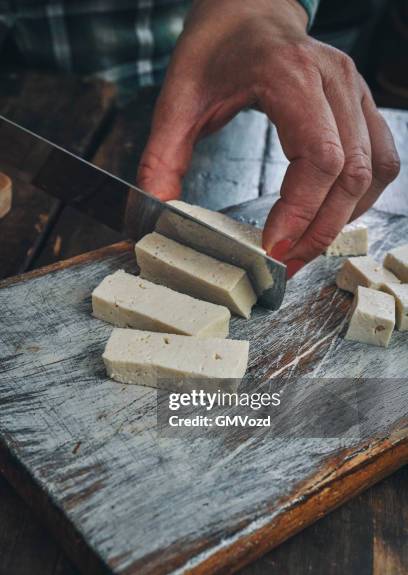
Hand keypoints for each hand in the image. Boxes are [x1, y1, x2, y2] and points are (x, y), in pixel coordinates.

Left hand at [137, 0, 399, 276]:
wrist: (247, 11)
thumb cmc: (215, 48)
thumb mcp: (178, 100)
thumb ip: (162, 158)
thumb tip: (152, 213)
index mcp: (290, 76)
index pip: (319, 157)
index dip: (301, 212)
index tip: (272, 249)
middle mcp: (334, 82)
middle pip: (351, 173)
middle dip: (318, 230)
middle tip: (284, 263)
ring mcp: (355, 91)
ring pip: (374, 171)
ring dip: (343, 219)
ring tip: (305, 246)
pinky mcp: (361, 104)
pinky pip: (382, 159)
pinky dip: (360, 197)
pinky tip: (331, 214)